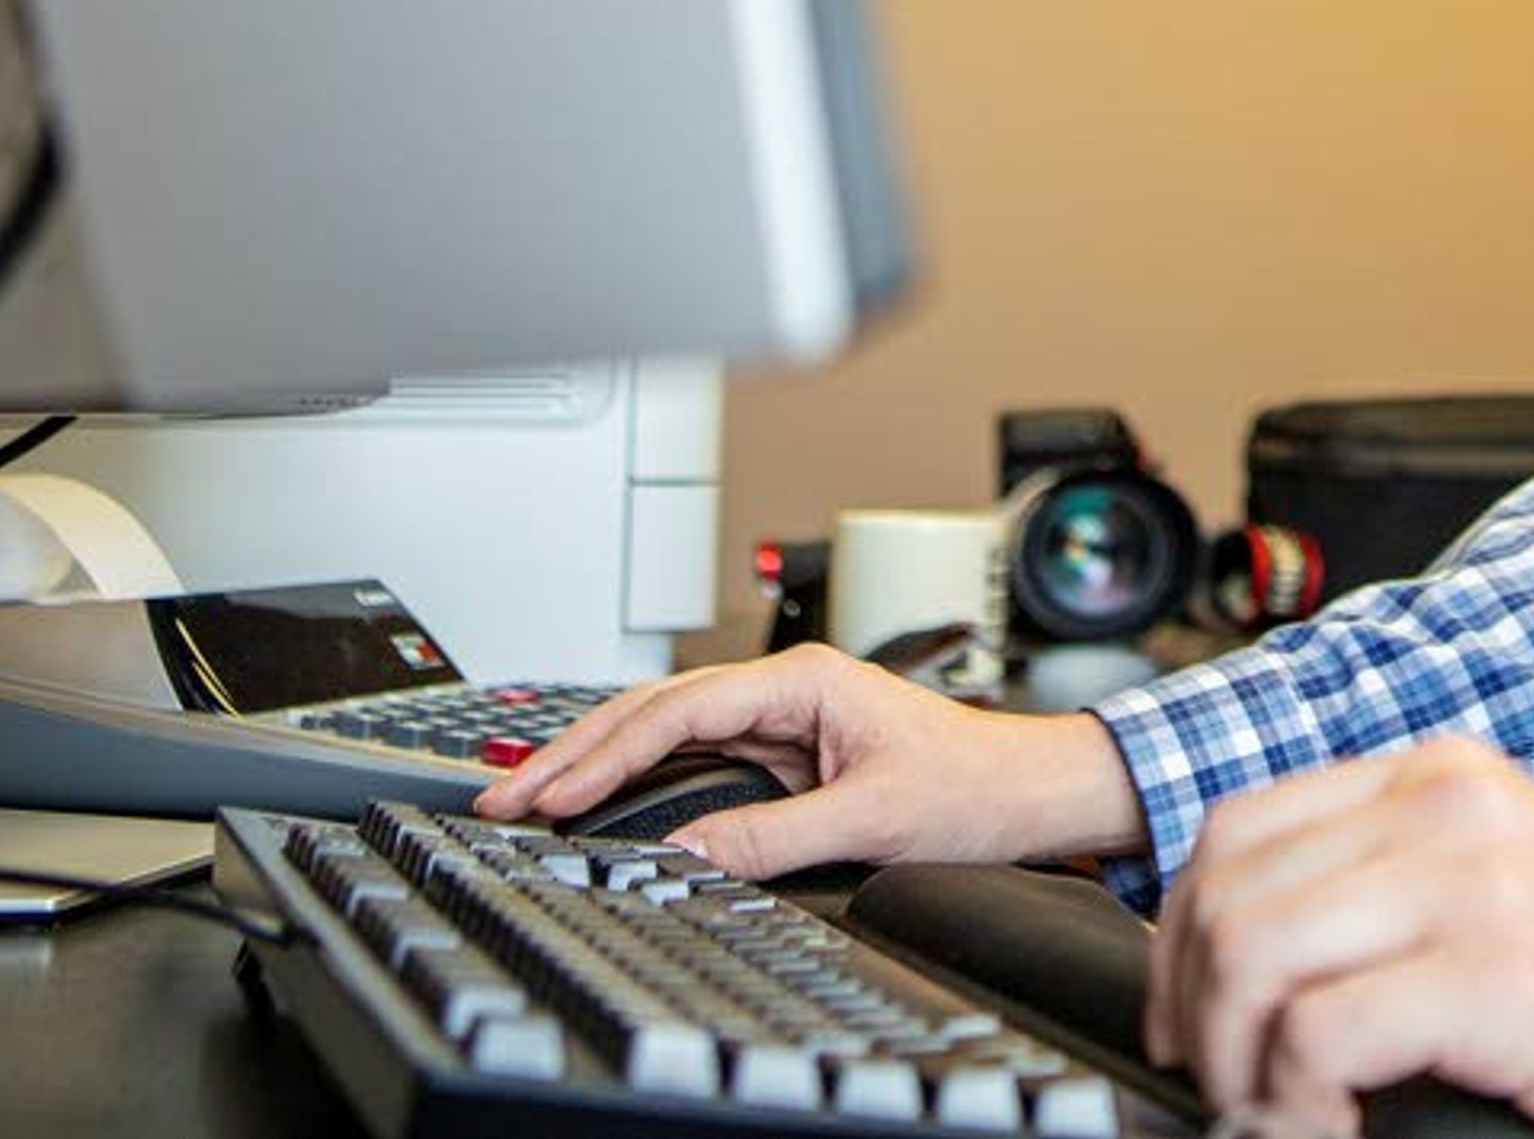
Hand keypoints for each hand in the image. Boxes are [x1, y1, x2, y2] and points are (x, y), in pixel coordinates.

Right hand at [473, 640, 1145, 880]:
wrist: (1030, 791)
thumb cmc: (975, 784)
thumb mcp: (871, 817)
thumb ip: (774, 835)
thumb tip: (687, 854)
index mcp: (803, 680)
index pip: (679, 709)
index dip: (606, 753)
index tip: (552, 792)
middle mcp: (785, 690)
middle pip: (655, 711)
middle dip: (575, 752)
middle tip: (504, 795)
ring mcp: (781, 719)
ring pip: (664, 732)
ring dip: (596, 763)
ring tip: (527, 798)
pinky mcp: (783, 752)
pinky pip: (691, 758)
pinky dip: (636, 778)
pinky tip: (594, 799)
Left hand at [1149, 738, 1533, 1138]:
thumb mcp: (1506, 898)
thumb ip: (1394, 893)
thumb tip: (1249, 963)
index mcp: (1443, 775)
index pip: (1239, 827)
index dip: (1184, 937)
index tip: (1193, 1021)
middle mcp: (1447, 803)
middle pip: (1226, 890)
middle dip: (1194, 1009)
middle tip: (1223, 1089)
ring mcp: (1471, 879)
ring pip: (1252, 955)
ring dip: (1239, 1066)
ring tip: (1281, 1119)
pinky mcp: (1494, 970)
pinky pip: (1318, 1037)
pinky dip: (1298, 1109)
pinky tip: (1337, 1134)